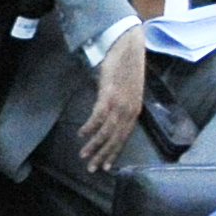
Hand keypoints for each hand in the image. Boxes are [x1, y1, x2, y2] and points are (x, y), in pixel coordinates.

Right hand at [75, 22, 150, 173]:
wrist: (128, 46)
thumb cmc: (126, 65)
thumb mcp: (127, 89)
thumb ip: (120, 103)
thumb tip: (109, 114)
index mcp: (134, 111)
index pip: (124, 137)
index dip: (115, 152)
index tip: (107, 165)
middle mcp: (129, 110)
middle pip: (116, 139)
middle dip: (103, 155)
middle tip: (92, 169)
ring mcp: (120, 104)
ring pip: (107, 131)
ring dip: (94, 145)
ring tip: (83, 155)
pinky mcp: (110, 95)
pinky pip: (98, 117)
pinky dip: (89, 127)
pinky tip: (81, 134)